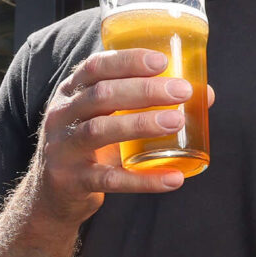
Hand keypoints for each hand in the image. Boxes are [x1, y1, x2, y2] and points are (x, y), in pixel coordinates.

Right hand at [24, 49, 204, 227]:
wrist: (52, 195)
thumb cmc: (89, 147)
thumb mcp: (108, 119)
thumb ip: (146, 104)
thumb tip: (203, 94)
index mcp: (71, 92)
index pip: (95, 66)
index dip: (128, 61)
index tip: (162, 61)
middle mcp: (61, 115)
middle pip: (101, 95)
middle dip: (144, 90)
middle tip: (181, 91)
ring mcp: (62, 148)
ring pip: (101, 131)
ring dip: (141, 124)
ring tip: (177, 121)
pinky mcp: (71, 181)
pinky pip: (109, 179)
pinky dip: (143, 180)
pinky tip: (173, 178)